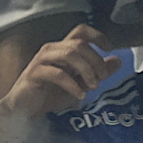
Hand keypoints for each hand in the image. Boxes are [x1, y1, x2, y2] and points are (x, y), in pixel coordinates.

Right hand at [5, 26, 119, 119]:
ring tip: (93, 86)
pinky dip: (72, 84)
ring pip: (69, 54)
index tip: (109, 49)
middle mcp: (52, 49)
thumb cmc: (50, 95)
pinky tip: (80, 95)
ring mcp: (42, 60)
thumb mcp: (80, 84)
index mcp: (63, 49)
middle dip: (95, 60)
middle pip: (79, 44)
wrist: (24, 111)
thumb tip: (117, 61)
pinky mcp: (35, 73)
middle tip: (102, 78)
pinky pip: (58, 73)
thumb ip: (97, 73)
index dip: (97, 36)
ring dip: (86, 70)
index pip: (80, 31)